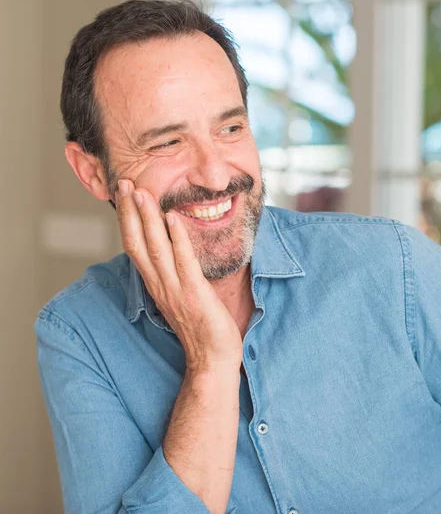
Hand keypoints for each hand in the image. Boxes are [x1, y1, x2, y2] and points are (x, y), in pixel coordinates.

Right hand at [116, 179, 242, 373]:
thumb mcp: (181, 297)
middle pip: (138, 243)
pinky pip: (184, 262)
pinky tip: (174, 218)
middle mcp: (160, 285)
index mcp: (157, 285)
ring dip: (147, 219)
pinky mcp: (194, 294)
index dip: (128, 220)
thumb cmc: (201, 328)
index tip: (126, 194)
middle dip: (130, 212)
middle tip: (125, 183)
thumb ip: (174, 275)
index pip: (135, 246)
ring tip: (141, 193)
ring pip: (155, 249)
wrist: (212, 360)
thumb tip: (173, 251)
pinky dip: (177, 239)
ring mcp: (175, 289)